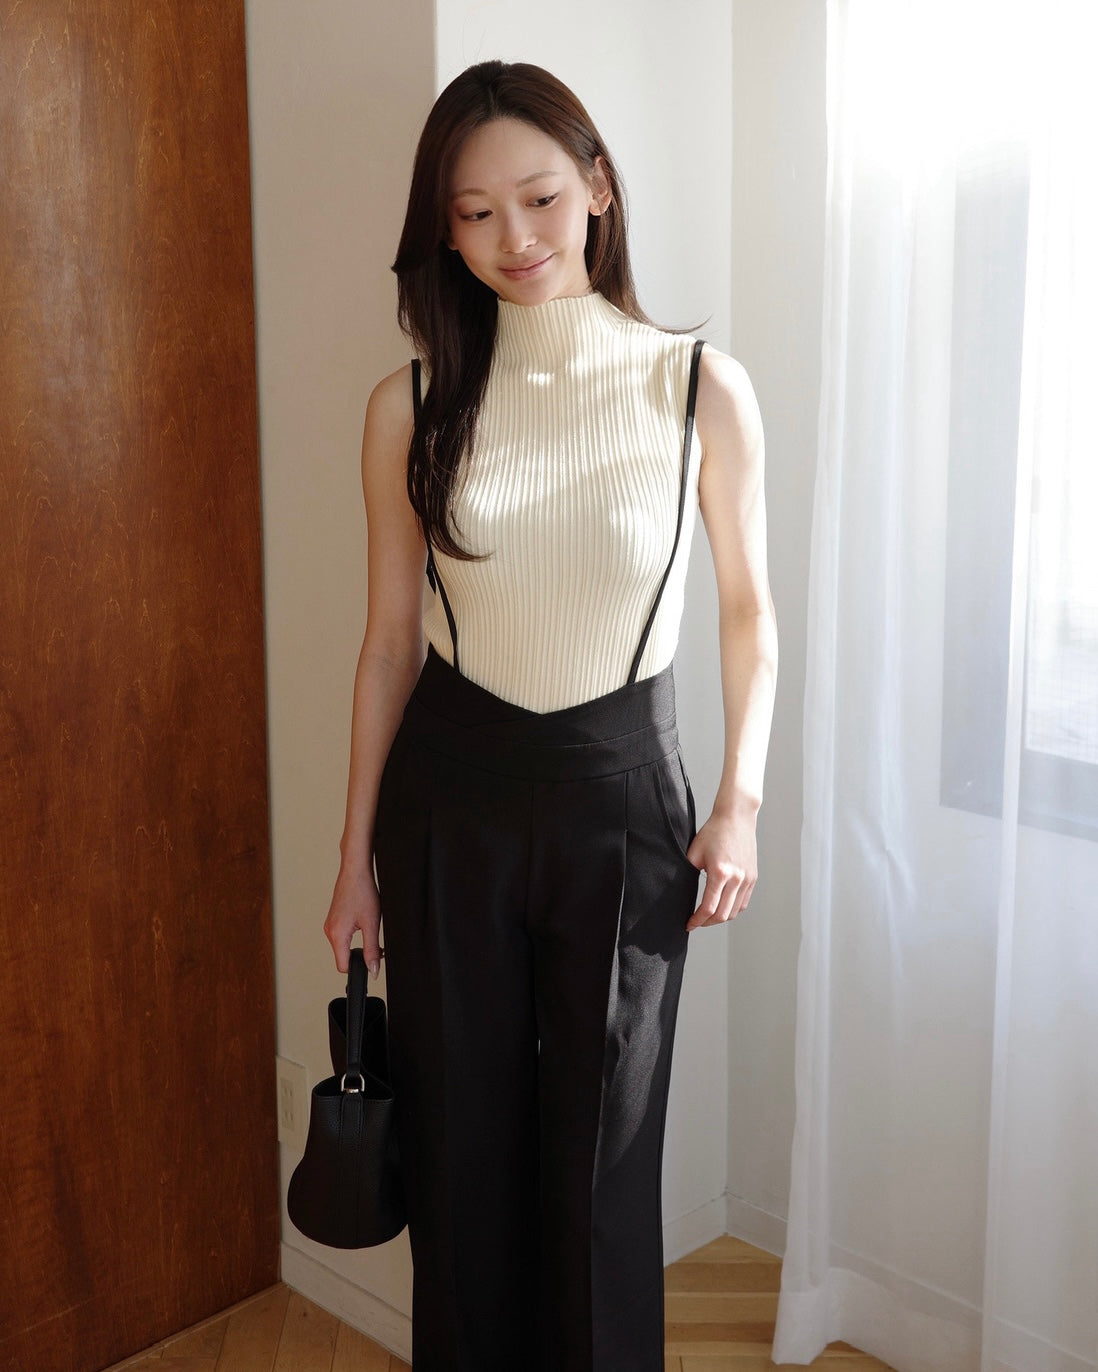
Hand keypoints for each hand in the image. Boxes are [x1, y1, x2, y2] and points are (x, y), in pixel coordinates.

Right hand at [323, 861, 382, 975]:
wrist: (356, 870)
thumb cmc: (362, 892)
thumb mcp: (371, 924)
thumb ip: (372, 950)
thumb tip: (373, 970)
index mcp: (337, 935)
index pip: (343, 966)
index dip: (359, 968)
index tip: (372, 962)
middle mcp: (329, 931)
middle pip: (343, 957)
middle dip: (360, 956)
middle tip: (377, 946)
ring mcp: (330, 925)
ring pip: (343, 947)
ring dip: (358, 945)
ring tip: (370, 929)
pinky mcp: (333, 920)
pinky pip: (342, 937)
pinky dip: (353, 936)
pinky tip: (363, 923)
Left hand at [684, 809, 757, 930]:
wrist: (736, 818)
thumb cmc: (714, 832)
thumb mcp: (694, 853)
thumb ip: (688, 874)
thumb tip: (681, 893)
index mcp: (720, 872)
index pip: (708, 908)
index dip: (697, 920)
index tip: (689, 924)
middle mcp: (737, 878)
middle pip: (722, 914)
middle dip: (707, 923)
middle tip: (696, 922)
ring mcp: (747, 879)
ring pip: (734, 912)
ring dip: (720, 918)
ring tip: (708, 916)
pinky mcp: (753, 878)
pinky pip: (743, 903)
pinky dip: (732, 910)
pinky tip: (722, 907)